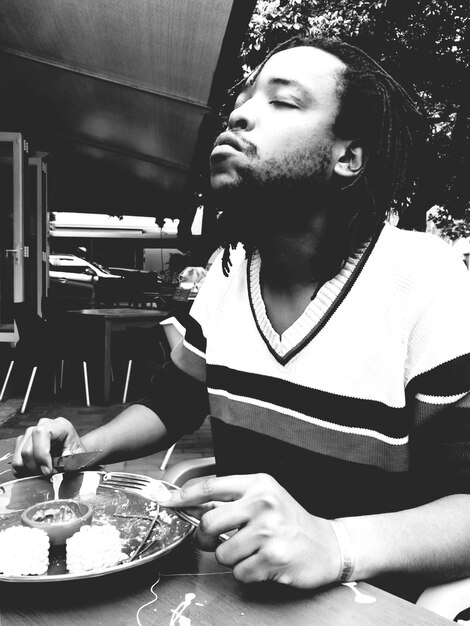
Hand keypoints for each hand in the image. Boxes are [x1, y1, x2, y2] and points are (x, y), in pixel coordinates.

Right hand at [11, 417, 85, 476]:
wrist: (73, 451)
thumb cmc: (75, 453)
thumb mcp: (77, 458)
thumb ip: (69, 463)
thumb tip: (54, 470)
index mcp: (60, 425)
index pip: (42, 433)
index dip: (41, 453)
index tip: (47, 470)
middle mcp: (44, 425)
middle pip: (27, 448)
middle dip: (36, 467)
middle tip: (46, 474)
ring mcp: (32, 432)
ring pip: (19, 456)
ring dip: (29, 469)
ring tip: (42, 472)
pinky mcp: (23, 441)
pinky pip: (15, 459)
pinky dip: (23, 470)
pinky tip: (35, 470)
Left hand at [158, 473, 340, 587]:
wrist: (328, 545)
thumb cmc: (291, 521)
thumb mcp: (265, 498)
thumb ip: (233, 499)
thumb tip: (193, 506)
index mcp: (258, 484)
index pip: (212, 486)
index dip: (185, 495)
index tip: (170, 502)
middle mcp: (263, 503)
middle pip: (209, 522)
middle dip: (206, 537)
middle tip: (216, 541)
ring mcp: (269, 531)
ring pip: (223, 553)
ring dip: (233, 558)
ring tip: (253, 551)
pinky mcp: (273, 558)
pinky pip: (239, 572)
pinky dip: (247, 573)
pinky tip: (264, 563)